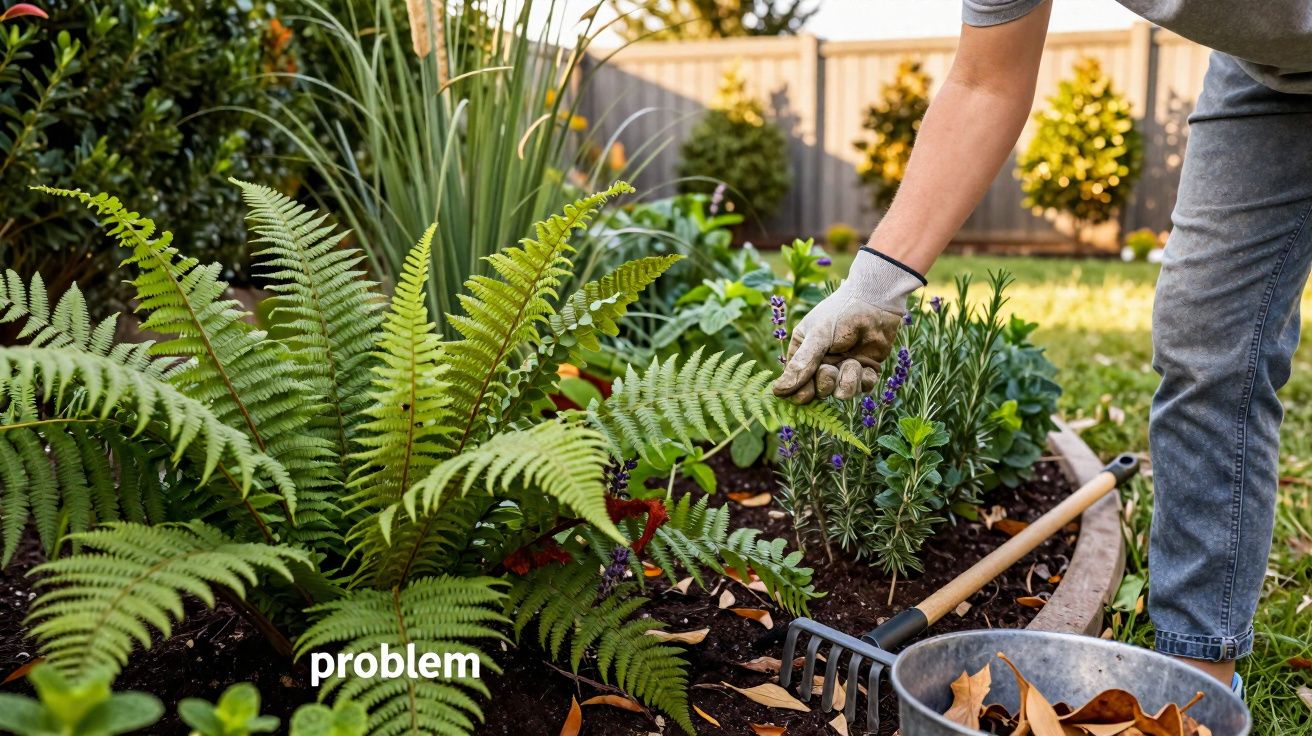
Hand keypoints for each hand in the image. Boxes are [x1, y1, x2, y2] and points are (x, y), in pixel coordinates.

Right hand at [772, 249, 923, 403]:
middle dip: (825, 383)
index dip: (800, 392)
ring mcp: (844, 367)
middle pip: (818, 392)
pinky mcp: (865, 370)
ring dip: (847, 380)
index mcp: (803, 353)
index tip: (805, 393)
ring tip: (852, 362)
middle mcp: (822, 363)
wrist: (875, 301)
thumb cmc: (840, 313)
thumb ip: (801, 364)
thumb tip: (777, 391)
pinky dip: (863, 379)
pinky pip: (862, 389)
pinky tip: (864, 365)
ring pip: (842, 393)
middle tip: (830, 369)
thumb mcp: (817, 337)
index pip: (795, 384)